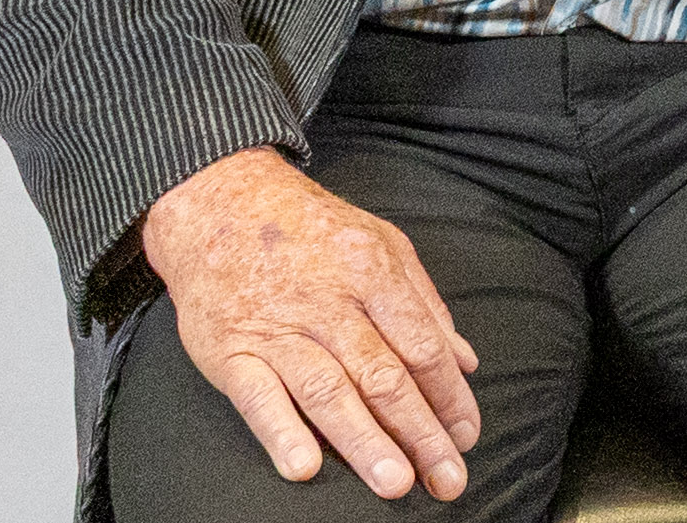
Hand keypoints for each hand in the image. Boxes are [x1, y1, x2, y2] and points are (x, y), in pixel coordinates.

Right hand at [139, 148, 480, 500]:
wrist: (220, 203)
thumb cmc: (310, 229)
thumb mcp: (383, 243)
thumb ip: (426, 303)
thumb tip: (465, 360)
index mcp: (373, 273)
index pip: (422, 344)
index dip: (449, 394)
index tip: (467, 435)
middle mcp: (328, 302)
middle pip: (383, 375)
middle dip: (420, 431)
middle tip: (447, 478)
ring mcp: (277, 328)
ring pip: (328, 391)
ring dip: (364, 442)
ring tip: (396, 483)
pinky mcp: (230, 350)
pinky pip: (257, 397)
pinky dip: (281, 432)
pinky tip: (305, 466)